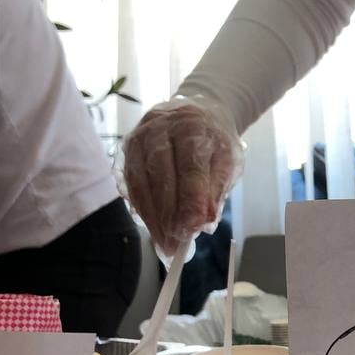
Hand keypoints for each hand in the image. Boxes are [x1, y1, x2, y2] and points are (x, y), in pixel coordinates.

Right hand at [122, 99, 242, 255]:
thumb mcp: (227, 160)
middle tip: (174, 243)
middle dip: (168, 214)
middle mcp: (160, 127)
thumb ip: (216, 189)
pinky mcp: (127, 148)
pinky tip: (152, 226)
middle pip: (160, 175)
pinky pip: (130, 183)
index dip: (190, 200)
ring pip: (141, 181)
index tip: (192, 228)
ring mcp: (139, 136)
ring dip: (152, 216)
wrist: (195, 111)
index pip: (190, 168)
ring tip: (163, 242)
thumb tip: (204, 222)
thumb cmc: (213, 141)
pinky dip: (141, 208)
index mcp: (192, 126)